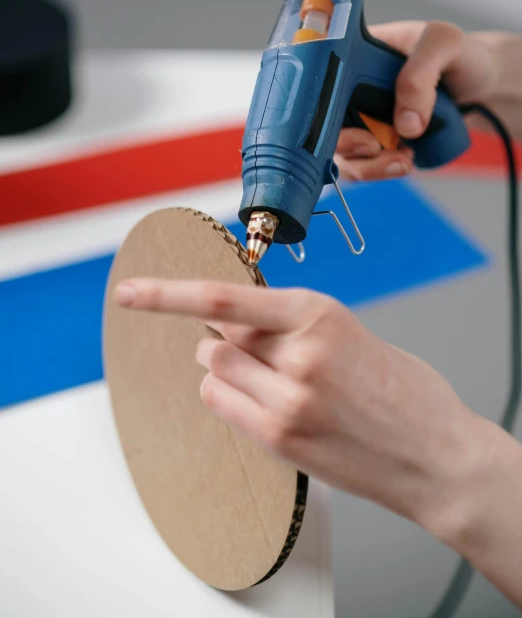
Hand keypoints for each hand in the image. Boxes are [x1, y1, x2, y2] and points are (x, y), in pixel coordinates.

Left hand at [113, 278, 483, 527]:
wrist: (434, 453)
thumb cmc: (399, 388)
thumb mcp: (349, 331)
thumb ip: (291, 324)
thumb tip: (236, 320)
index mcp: (318, 314)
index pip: (223, 298)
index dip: (167, 293)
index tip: (131, 291)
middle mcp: (297, 356)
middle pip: (216, 333)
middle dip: (220, 333)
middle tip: (247, 343)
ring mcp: (286, 402)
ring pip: (214, 368)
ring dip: (224, 364)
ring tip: (262, 374)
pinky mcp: (280, 439)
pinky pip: (222, 404)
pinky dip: (227, 393)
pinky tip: (258, 398)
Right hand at [336, 21, 502, 180]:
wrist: (484, 86)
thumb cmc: (462, 55)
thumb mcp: (445, 44)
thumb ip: (420, 76)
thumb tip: (404, 125)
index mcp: (354, 55)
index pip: (319, 83)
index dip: (322, 109)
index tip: (350, 124)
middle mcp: (350, 89)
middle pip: (323, 124)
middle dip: (347, 144)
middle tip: (374, 147)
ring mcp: (361, 118)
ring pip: (342, 153)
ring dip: (367, 165)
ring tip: (401, 160)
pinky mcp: (376, 143)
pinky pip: (364, 165)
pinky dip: (380, 171)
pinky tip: (404, 162)